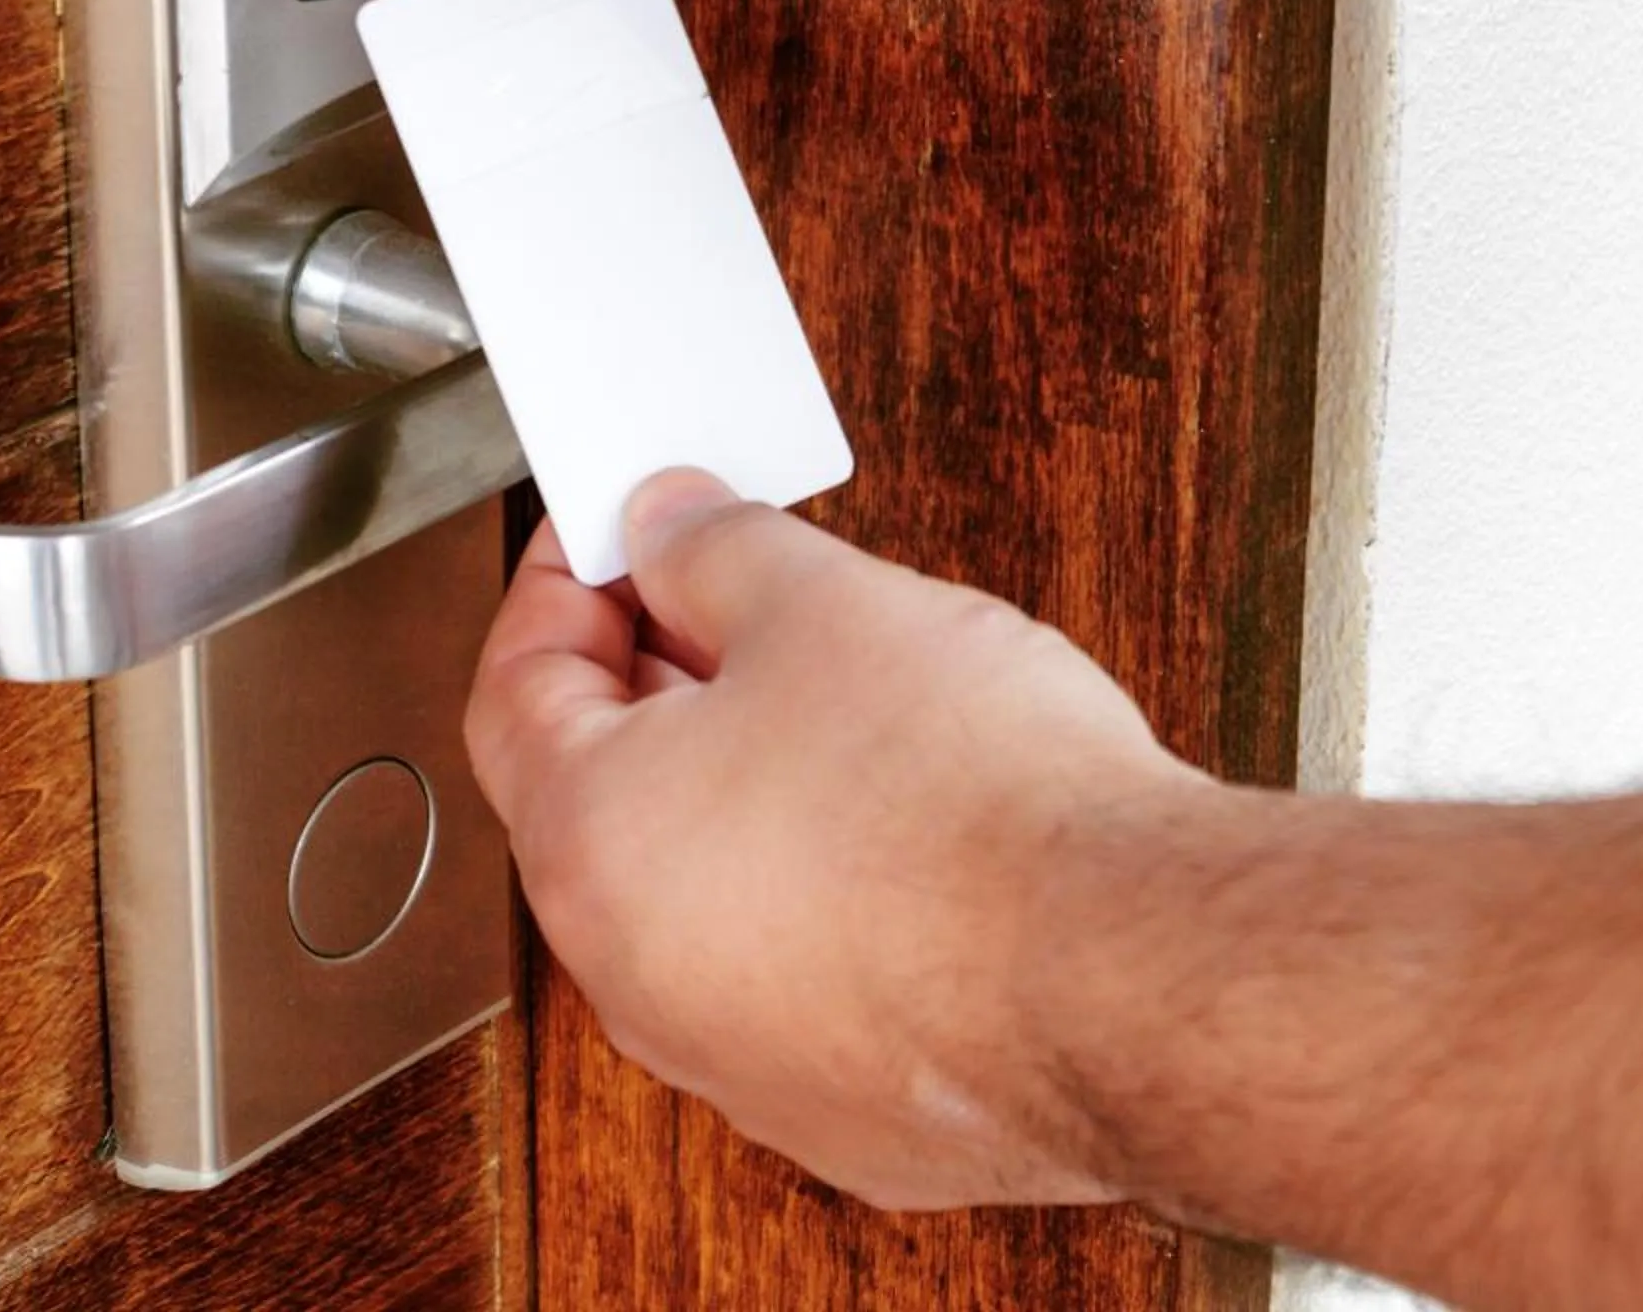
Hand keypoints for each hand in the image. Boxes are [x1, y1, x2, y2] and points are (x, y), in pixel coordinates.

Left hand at [465, 470, 1205, 1209]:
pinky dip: (837, 897)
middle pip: (606, 799)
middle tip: (736, 594)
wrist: (1129, 979)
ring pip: (711, 898)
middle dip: (663, 680)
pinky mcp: (853, 1114)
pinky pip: (810, 977)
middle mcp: (637, 979)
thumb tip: (674, 529)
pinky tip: (923, 830)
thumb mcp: (827, 605)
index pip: (514, 690)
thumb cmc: (974, 811)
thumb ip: (718, 550)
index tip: (622, 530)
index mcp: (589, 845)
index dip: (566, 584)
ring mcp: (742, 1063)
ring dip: (754, 792)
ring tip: (854, 701)